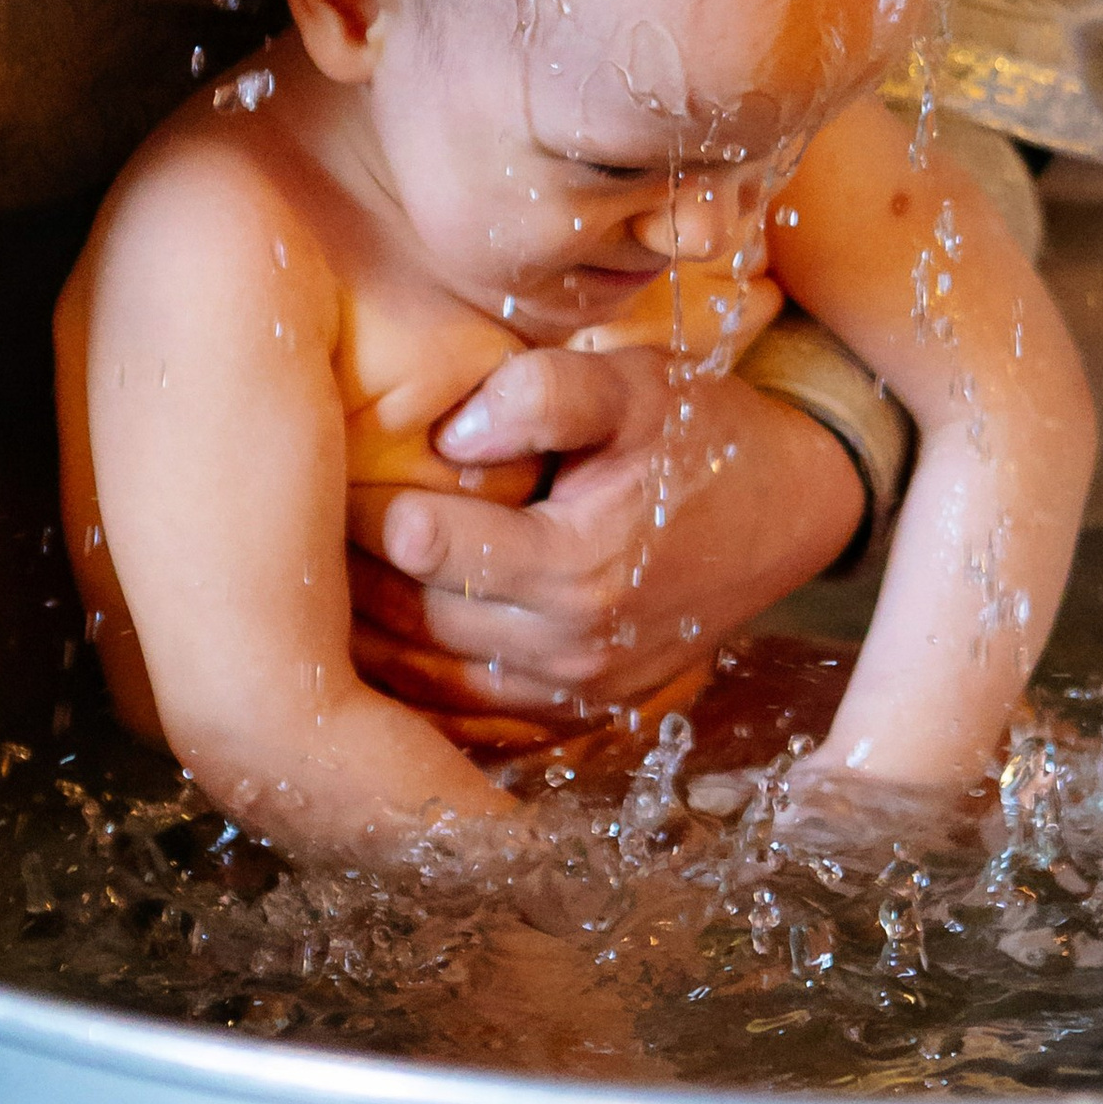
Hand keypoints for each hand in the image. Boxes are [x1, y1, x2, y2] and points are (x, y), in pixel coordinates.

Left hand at [345, 348, 864, 719]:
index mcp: (579, 563)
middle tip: (309, 521)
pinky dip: (412, 686)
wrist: (793, 511)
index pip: (423, 543)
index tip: (340, 466)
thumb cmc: (704, 435)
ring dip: (370, 637)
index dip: (370, 502)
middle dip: (355, 571)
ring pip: (428, 679)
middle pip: (414, 618)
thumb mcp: (637, 386)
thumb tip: (451, 435)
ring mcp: (577, 695)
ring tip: (327, 581)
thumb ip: (544, 395)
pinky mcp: (581, 718)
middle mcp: (573, 647)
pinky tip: (374, 641)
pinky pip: (467, 717)